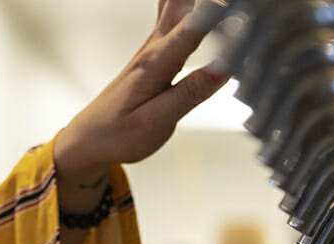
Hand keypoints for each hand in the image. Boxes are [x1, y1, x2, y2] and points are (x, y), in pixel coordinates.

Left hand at [54, 0, 227, 192]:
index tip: (243, 9)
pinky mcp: (156, 49)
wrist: (89, 139)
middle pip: (182, 0)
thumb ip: (189, 94)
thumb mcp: (154, 124)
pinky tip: (191, 0)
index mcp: (156, 62)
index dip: (219, 12)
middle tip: (237, 1)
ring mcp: (154, 44)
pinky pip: (173, 7)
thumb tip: (224, 68)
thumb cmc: (118, 135)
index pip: (194, 26)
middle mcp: (154, 46)